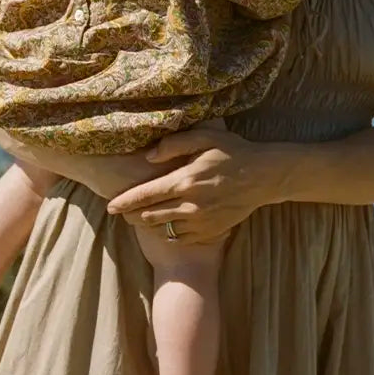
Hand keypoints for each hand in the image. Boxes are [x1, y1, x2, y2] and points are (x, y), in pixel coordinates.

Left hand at [105, 127, 281, 244]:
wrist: (263, 177)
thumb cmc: (233, 152)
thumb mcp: (205, 138)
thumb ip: (174, 144)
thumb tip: (147, 157)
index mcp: (184, 180)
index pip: (144, 195)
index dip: (124, 202)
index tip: (110, 206)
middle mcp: (189, 204)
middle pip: (148, 215)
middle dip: (132, 214)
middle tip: (124, 210)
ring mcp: (200, 221)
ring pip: (162, 228)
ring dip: (149, 223)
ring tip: (143, 215)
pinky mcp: (208, 231)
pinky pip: (179, 236)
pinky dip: (168, 231)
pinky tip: (168, 221)